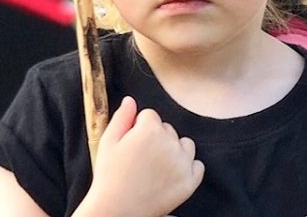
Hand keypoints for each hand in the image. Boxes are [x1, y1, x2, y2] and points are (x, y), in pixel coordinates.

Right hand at [78, 96, 203, 216]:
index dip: (138, 128)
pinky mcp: (189, 183)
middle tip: (141, 158)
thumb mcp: (108, 141)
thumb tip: (131, 100)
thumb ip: (122, 117)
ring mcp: (182, 163)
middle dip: (156, 138)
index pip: (150, 116)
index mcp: (150, 129)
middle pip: (167, 129)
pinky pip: (198, 165)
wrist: (117, 211)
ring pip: (185, 144)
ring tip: (157, 165)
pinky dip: (188, 167)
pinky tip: (173, 173)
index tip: (132, 143)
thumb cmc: (110, 176)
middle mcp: (170, 142)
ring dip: (175, 149)